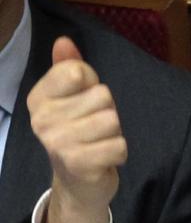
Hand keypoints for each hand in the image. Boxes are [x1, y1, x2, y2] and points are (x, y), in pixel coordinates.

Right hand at [27, 37, 126, 222]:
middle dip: (108, 111)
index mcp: (39, 98)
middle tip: (94, 128)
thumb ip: (70, 68)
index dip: (92, 84)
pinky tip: (104, 158)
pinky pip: (119, 145)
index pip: (77, 71)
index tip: (83, 101)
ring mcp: (57, 142)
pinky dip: (119, 152)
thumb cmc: (81, 132)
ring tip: (99, 142)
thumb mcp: (75, 97)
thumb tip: (64, 41)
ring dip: (114, 133)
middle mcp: (41, 119)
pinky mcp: (78, 163)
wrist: (78, 181)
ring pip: (112, 120)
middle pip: (102, 95)